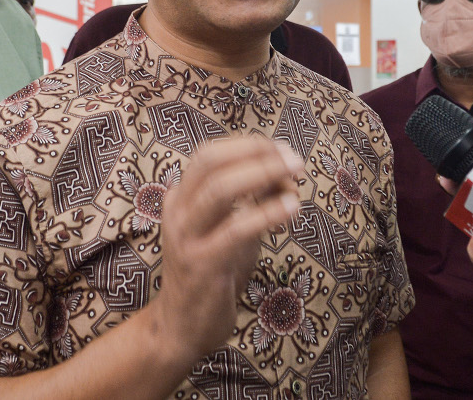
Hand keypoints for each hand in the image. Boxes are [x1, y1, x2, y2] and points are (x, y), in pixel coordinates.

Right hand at [154, 136, 301, 360]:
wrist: (182, 327)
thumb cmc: (212, 272)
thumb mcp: (229, 228)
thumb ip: (251, 200)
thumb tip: (286, 172)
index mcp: (180, 197)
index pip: (210, 153)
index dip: (248, 146)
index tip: (282, 150)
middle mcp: (177, 211)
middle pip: (211, 162)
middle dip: (256, 153)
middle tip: (293, 160)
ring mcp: (185, 237)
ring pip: (219, 190)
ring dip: (261, 176)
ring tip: (295, 178)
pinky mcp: (200, 264)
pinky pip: (235, 230)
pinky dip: (266, 213)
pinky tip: (291, 209)